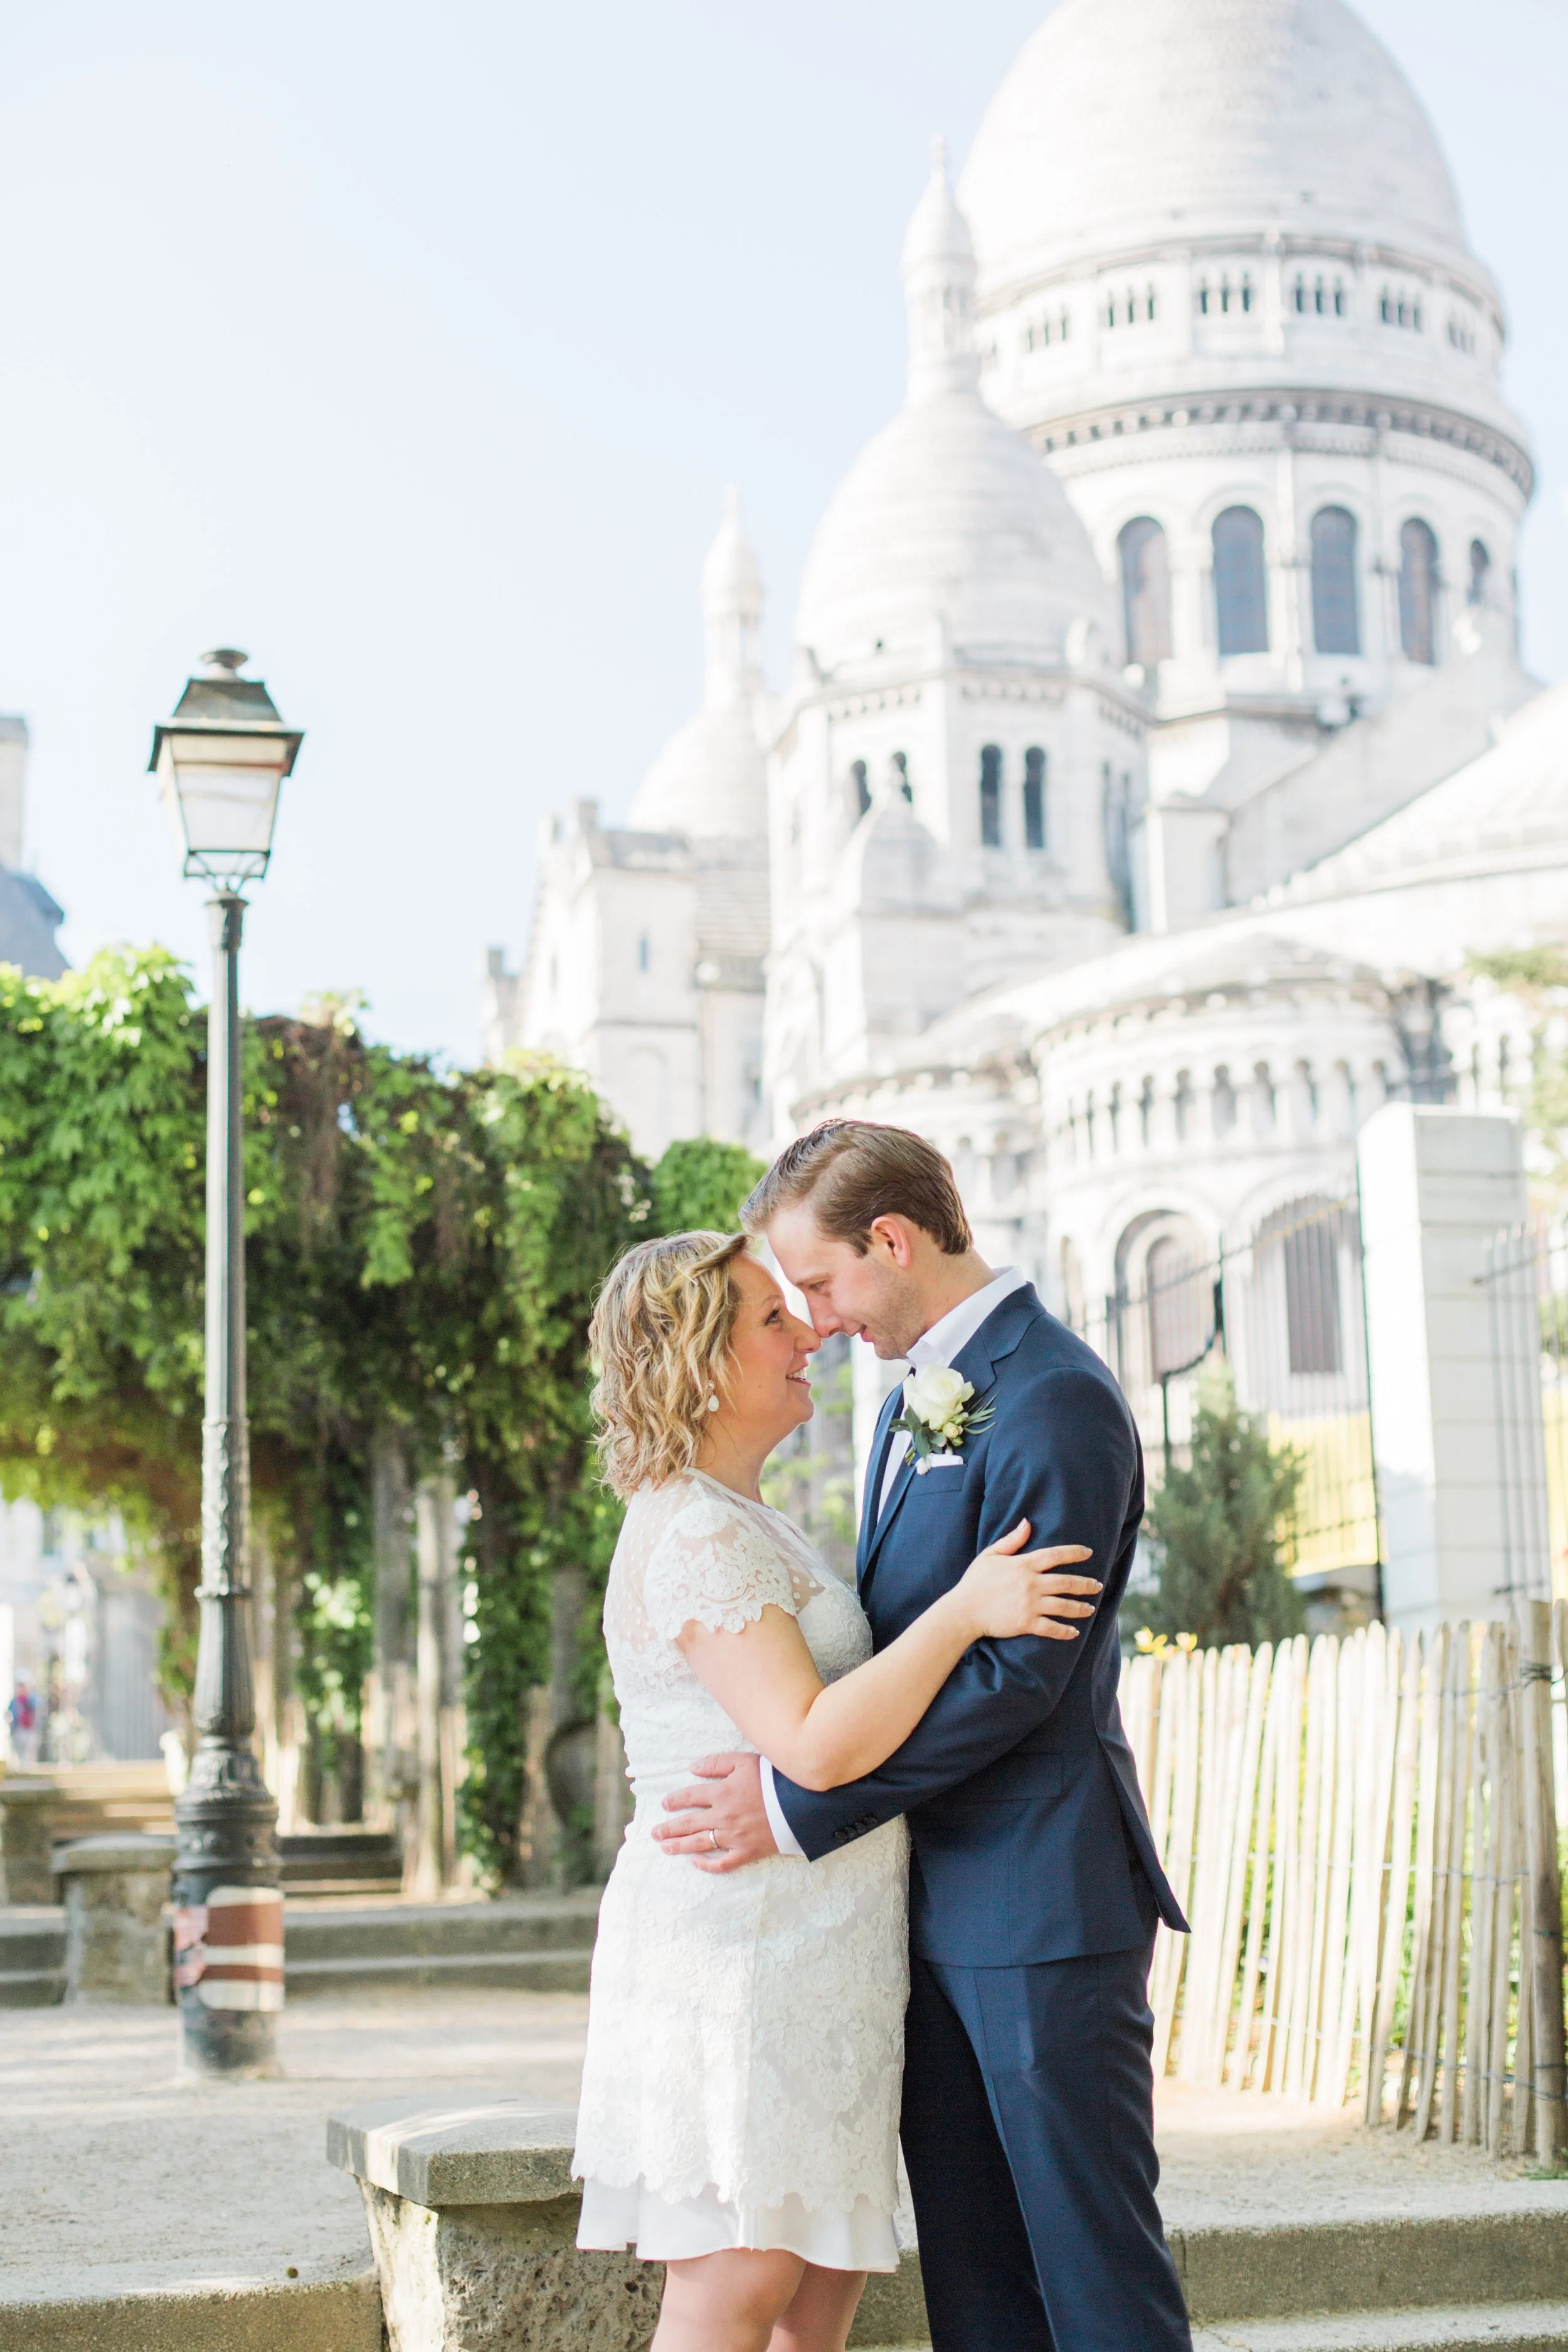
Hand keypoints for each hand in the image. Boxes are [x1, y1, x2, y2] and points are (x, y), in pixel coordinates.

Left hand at [652, 1752, 778, 1873]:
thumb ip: (716, 1763)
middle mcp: (722, 1817)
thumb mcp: (744, 1761)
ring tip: (665, 1848)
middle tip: (654, 1833)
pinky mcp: (746, 1852)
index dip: (675, 1800)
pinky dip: (708, 1865)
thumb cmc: (773, 1779)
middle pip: (688, 1824)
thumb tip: (692, 1768)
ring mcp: (733, 1837)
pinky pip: (722, 1863)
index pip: (690, 1797)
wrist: (800, 1803)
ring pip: (699, 1844)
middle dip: (669, 1828)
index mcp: (721, 1793)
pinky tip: (696, 1863)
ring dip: (679, 1846)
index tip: (665, 1804)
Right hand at [955, 1520, 1098, 1642]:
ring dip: (1080, 1608)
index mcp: (1023, 1565)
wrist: (963, 1610)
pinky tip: (1074, 1631)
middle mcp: (1030, 1584)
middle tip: (1098, 1585)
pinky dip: (1065, 1631)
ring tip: (1090, 1609)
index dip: (1074, 1553)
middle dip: (1086, 1584)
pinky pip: (1051, 1627)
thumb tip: (1027, 1522)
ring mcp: (1029, 1604)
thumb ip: (1011, 1540)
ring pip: (1063, 1606)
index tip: (1089, 1552)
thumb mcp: (990, 1555)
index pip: (1055, 1555)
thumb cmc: (975, 1581)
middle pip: (1066, 1582)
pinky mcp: (1026, 1623)